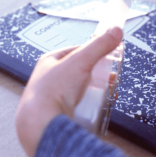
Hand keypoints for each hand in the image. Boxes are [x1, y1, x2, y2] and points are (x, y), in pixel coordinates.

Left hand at [15, 27, 123, 156]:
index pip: (76, 51)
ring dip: (95, 92)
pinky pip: (78, 107)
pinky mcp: (58, 114)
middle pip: (80, 73)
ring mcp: (53, 98)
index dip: (93, 52)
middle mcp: (49, 79)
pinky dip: (90, 107)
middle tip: (110, 78)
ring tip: (106, 95)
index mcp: (49, 62)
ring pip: (79, 91)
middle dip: (97, 76)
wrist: (41, 125)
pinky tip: (95, 109)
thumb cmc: (51, 92)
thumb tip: (114, 31)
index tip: (108, 55)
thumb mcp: (80, 62)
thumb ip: (99, 46)